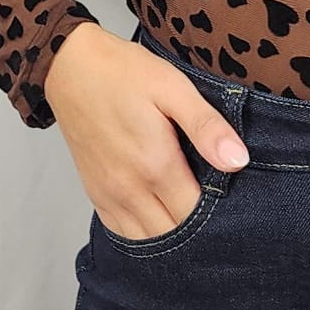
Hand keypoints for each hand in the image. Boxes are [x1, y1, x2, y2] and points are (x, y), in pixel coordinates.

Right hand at [42, 22, 250, 239]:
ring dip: (172, 236)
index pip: (197, 215)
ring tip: (192, 216)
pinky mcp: (96, 194)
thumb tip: (238, 161)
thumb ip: (205, 127)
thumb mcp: (172, 87)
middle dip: (199, 231)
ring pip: (148, 242)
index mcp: (155, 165)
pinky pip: (123, 234)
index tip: (234, 199)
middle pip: (173, 236)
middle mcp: (130, 190)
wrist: (70, 67)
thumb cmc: (123, 73)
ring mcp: (109, 196)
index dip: (220, 213)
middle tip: (219, 211)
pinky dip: (145, 235)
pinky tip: (161, 219)